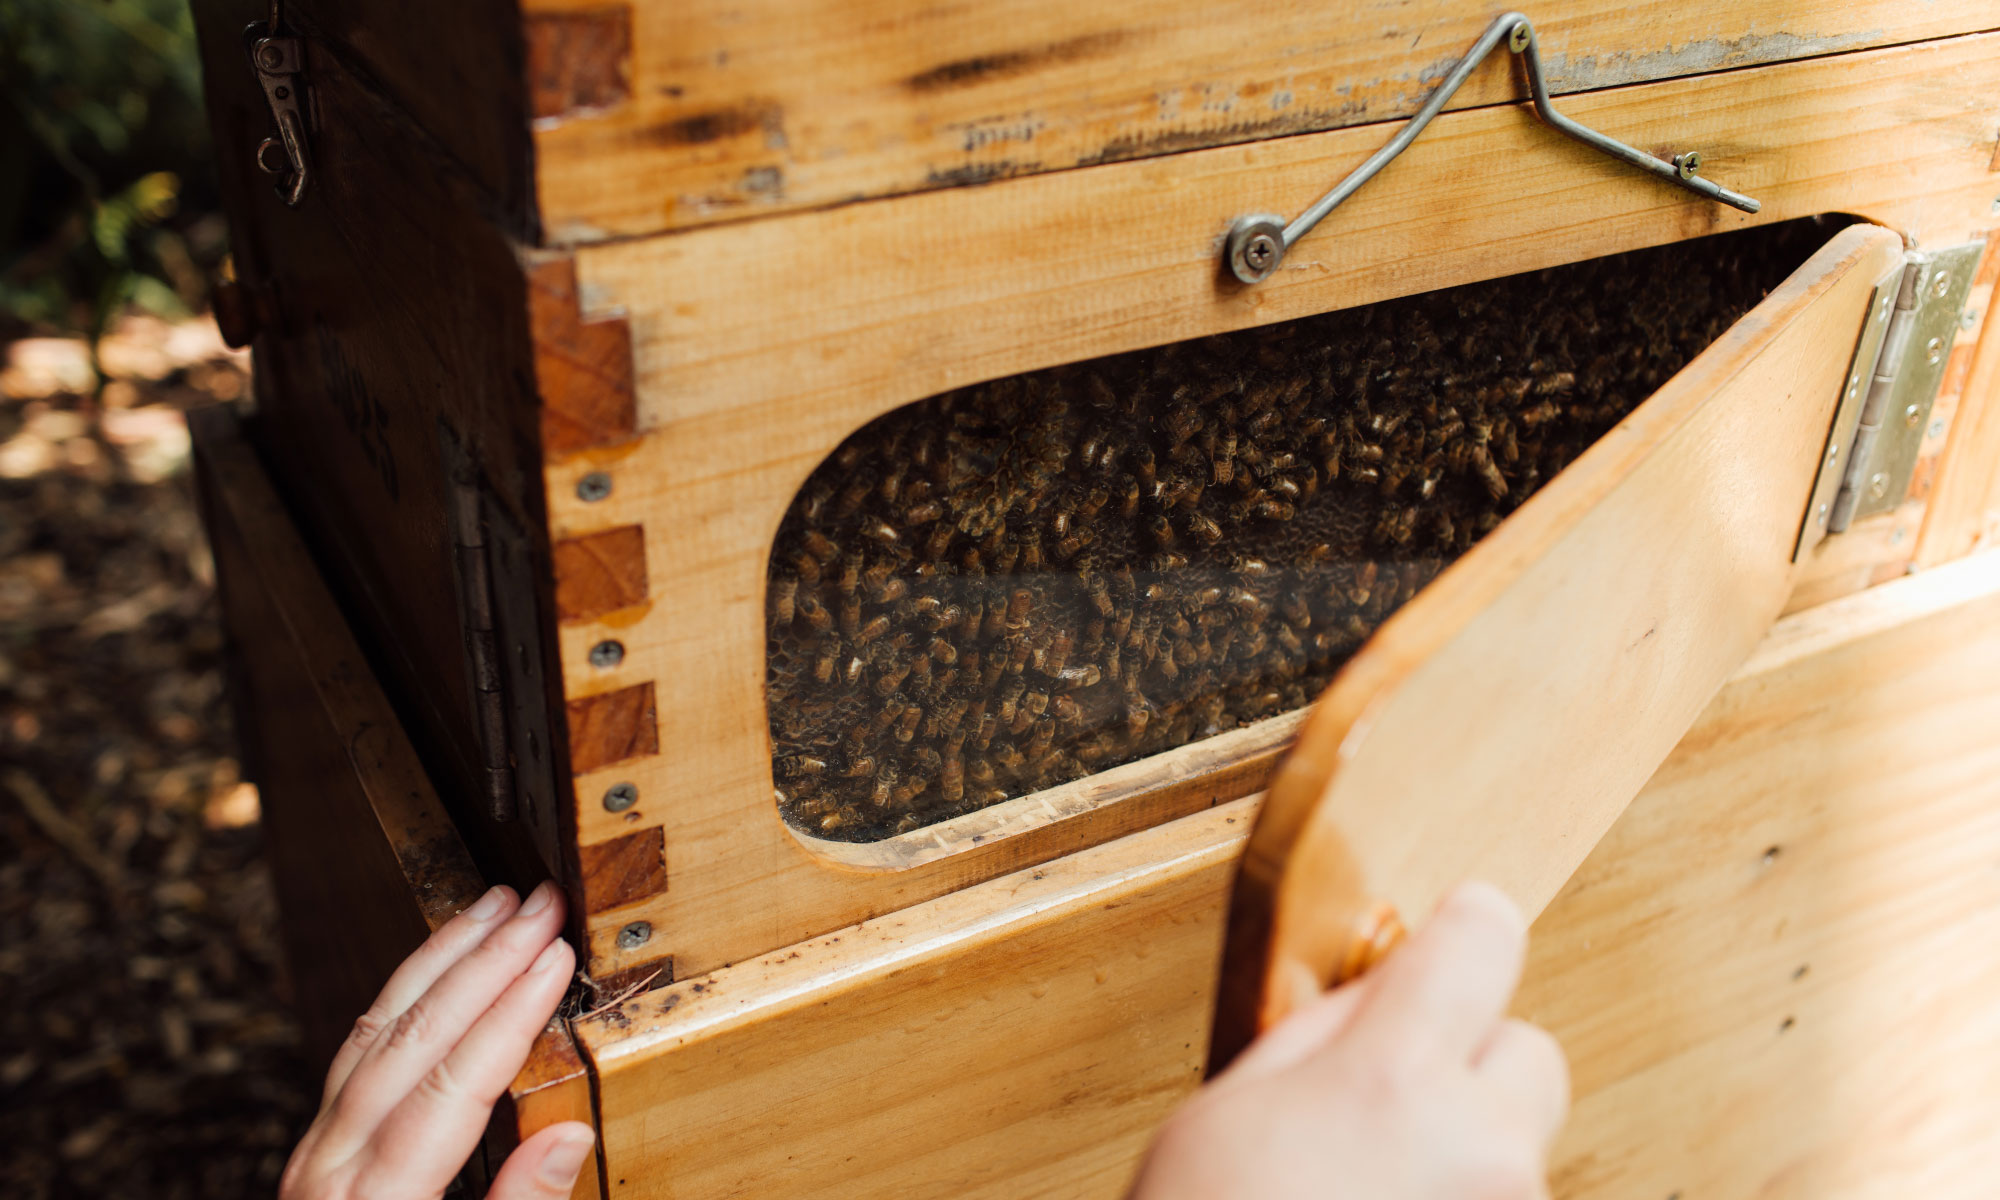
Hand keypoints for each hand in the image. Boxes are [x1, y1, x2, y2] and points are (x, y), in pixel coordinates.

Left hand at [279, 881, 593, 1199]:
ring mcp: (317, 1153)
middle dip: (485, 960)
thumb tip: (569, 1136)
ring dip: (443, 959)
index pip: (455, 1083)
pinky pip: (358, 1049)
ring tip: (494, 907)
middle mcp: (332, 1165)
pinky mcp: (318, 1149)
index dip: (512, 1015)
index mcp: (374, 1199)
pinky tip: (441, 966)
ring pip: (377, 1028)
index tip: (557, 959)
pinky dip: (406, 994)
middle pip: (414, 1037)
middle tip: (541, 905)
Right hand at [1131, 882, 1567, 1199]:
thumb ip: (1314, 1037)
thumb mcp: (1221, 1117)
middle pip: (1529, 1051)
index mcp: (1394, 1082)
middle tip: (1395, 1106)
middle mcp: (1481, 1150)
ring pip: (1516, 1153)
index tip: (1455, 937)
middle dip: (1472, 1064)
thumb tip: (1375, 991)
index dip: (1464, 933)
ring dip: (1464, 1163)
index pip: (1482, 941)